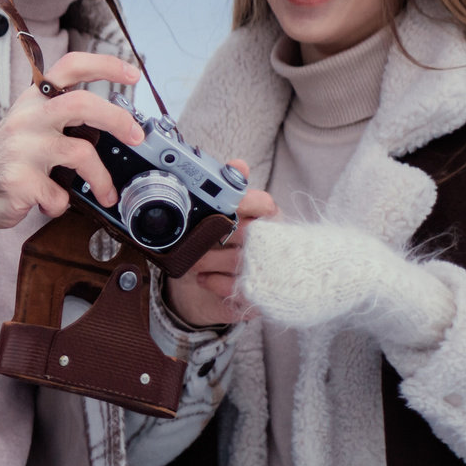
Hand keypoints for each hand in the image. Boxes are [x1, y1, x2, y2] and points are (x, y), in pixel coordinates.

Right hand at [0, 52, 147, 231]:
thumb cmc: (9, 155)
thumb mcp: (31, 122)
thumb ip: (63, 113)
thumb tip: (114, 120)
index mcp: (35, 99)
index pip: (70, 66)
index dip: (105, 65)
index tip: (132, 74)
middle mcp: (29, 117)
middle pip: (82, 104)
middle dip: (118, 119)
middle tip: (136, 135)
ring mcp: (24, 148)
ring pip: (81, 154)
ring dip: (102, 179)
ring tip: (106, 193)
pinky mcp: (21, 179)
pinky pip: (60, 195)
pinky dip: (61, 203)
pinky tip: (50, 201)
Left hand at [165, 163, 276, 326]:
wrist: (201, 292)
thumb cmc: (215, 247)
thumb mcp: (216, 217)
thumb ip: (227, 188)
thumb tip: (239, 165)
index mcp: (267, 221)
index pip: (265, 205)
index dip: (243, 203)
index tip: (222, 204)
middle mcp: (272, 247)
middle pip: (250, 233)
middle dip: (216, 233)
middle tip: (195, 235)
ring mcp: (267, 276)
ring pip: (241, 262)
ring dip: (208, 259)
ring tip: (193, 258)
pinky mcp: (256, 300)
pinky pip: (238, 290)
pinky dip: (214, 282)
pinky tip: (204, 277)